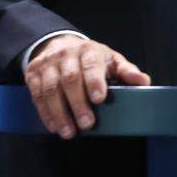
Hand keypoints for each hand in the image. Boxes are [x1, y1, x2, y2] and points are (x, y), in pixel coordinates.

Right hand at [24, 36, 150, 138]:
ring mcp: (47, 64)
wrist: (60, 45)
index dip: (94, 82)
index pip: (90, 65)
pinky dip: (45, 113)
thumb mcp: (111, 60)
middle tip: (87, 124)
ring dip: (59, 113)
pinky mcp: (32, 75)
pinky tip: (54, 127)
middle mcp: (66, 55)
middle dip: (78, 104)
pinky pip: (36, 96)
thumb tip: (144, 81)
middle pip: (70, 80)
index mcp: (88, 50)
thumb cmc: (91, 58)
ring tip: (69, 132)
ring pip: (50, 90)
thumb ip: (126, 71)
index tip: (99, 100)